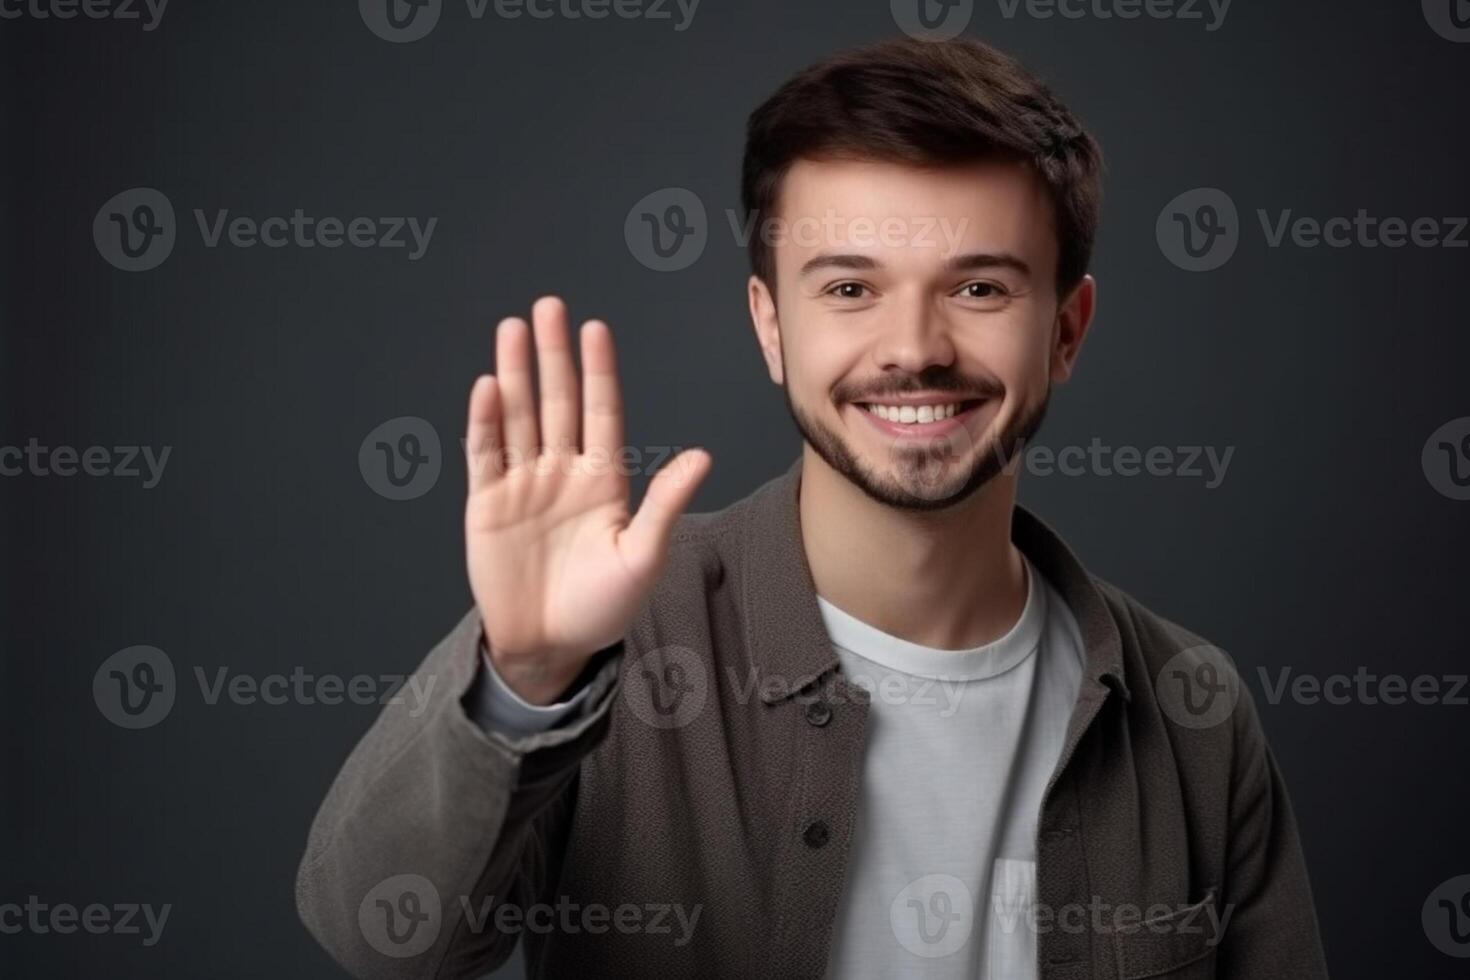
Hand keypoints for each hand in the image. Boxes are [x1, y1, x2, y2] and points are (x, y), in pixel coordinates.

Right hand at [464, 296, 710, 704]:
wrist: (550, 646)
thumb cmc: (602, 606)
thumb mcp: (642, 557)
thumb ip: (664, 504)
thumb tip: (701, 457)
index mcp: (603, 480)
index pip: (601, 412)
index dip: (598, 371)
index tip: (595, 330)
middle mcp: (562, 472)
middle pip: (556, 402)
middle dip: (552, 356)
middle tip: (549, 307)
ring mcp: (523, 485)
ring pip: (518, 417)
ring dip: (514, 374)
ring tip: (512, 329)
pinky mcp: (488, 505)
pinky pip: (485, 456)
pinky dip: (485, 423)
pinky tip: (487, 387)